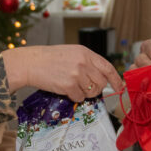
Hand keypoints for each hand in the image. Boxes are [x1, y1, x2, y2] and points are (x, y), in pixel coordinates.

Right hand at [0, 45, 123, 102]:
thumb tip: (102, 76)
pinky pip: (79, 97)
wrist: (31, 63)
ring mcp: (77, 74)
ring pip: (91, 92)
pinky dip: (74, 96)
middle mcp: (83, 62)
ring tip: (72, 85)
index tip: (119, 86)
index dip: (115, 78)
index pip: (107, 67)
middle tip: (86, 87)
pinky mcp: (69, 86)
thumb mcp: (72, 53)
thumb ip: (88, 63)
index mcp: (86, 53)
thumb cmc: (50, 59)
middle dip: (97, 88)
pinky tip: (65, 89)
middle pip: (101, 82)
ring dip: (84, 93)